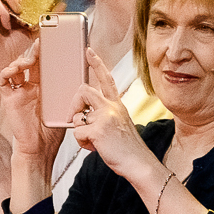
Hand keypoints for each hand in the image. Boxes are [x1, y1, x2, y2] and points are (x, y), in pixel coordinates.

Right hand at [0, 40, 59, 161]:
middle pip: (29, 62)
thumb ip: (71, 89)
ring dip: (20, 60)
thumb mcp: (66, 104)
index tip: (53, 40)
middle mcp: (30, 87)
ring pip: (15, 68)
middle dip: (34, 51)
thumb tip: (85, 72)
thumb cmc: (53, 130)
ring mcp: (18, 92)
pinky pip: (2, 81)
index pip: (44, 64)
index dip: (46, 52)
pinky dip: (6, 72)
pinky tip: (15, 70)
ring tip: (30, 60)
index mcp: (44, 87)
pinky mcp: (9, 99)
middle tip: (42, 42)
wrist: (41, 148)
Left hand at [69, 49, 152, 181]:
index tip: (89, 51)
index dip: (96, 63)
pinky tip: (96, 148)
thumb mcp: (119, 124)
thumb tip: (85, 115)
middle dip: (74, 104)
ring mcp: (105, 117)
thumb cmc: (128, 148)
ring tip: (95, 141)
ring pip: (77, 117)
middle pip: (84, 91)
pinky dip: (83, 144)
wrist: (139, 163)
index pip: (106, 79)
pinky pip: (77, 133)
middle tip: (76, 117)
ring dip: (81, 131)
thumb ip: (105, 115)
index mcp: (117, 104)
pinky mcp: (98, 130)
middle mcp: (112, 107)